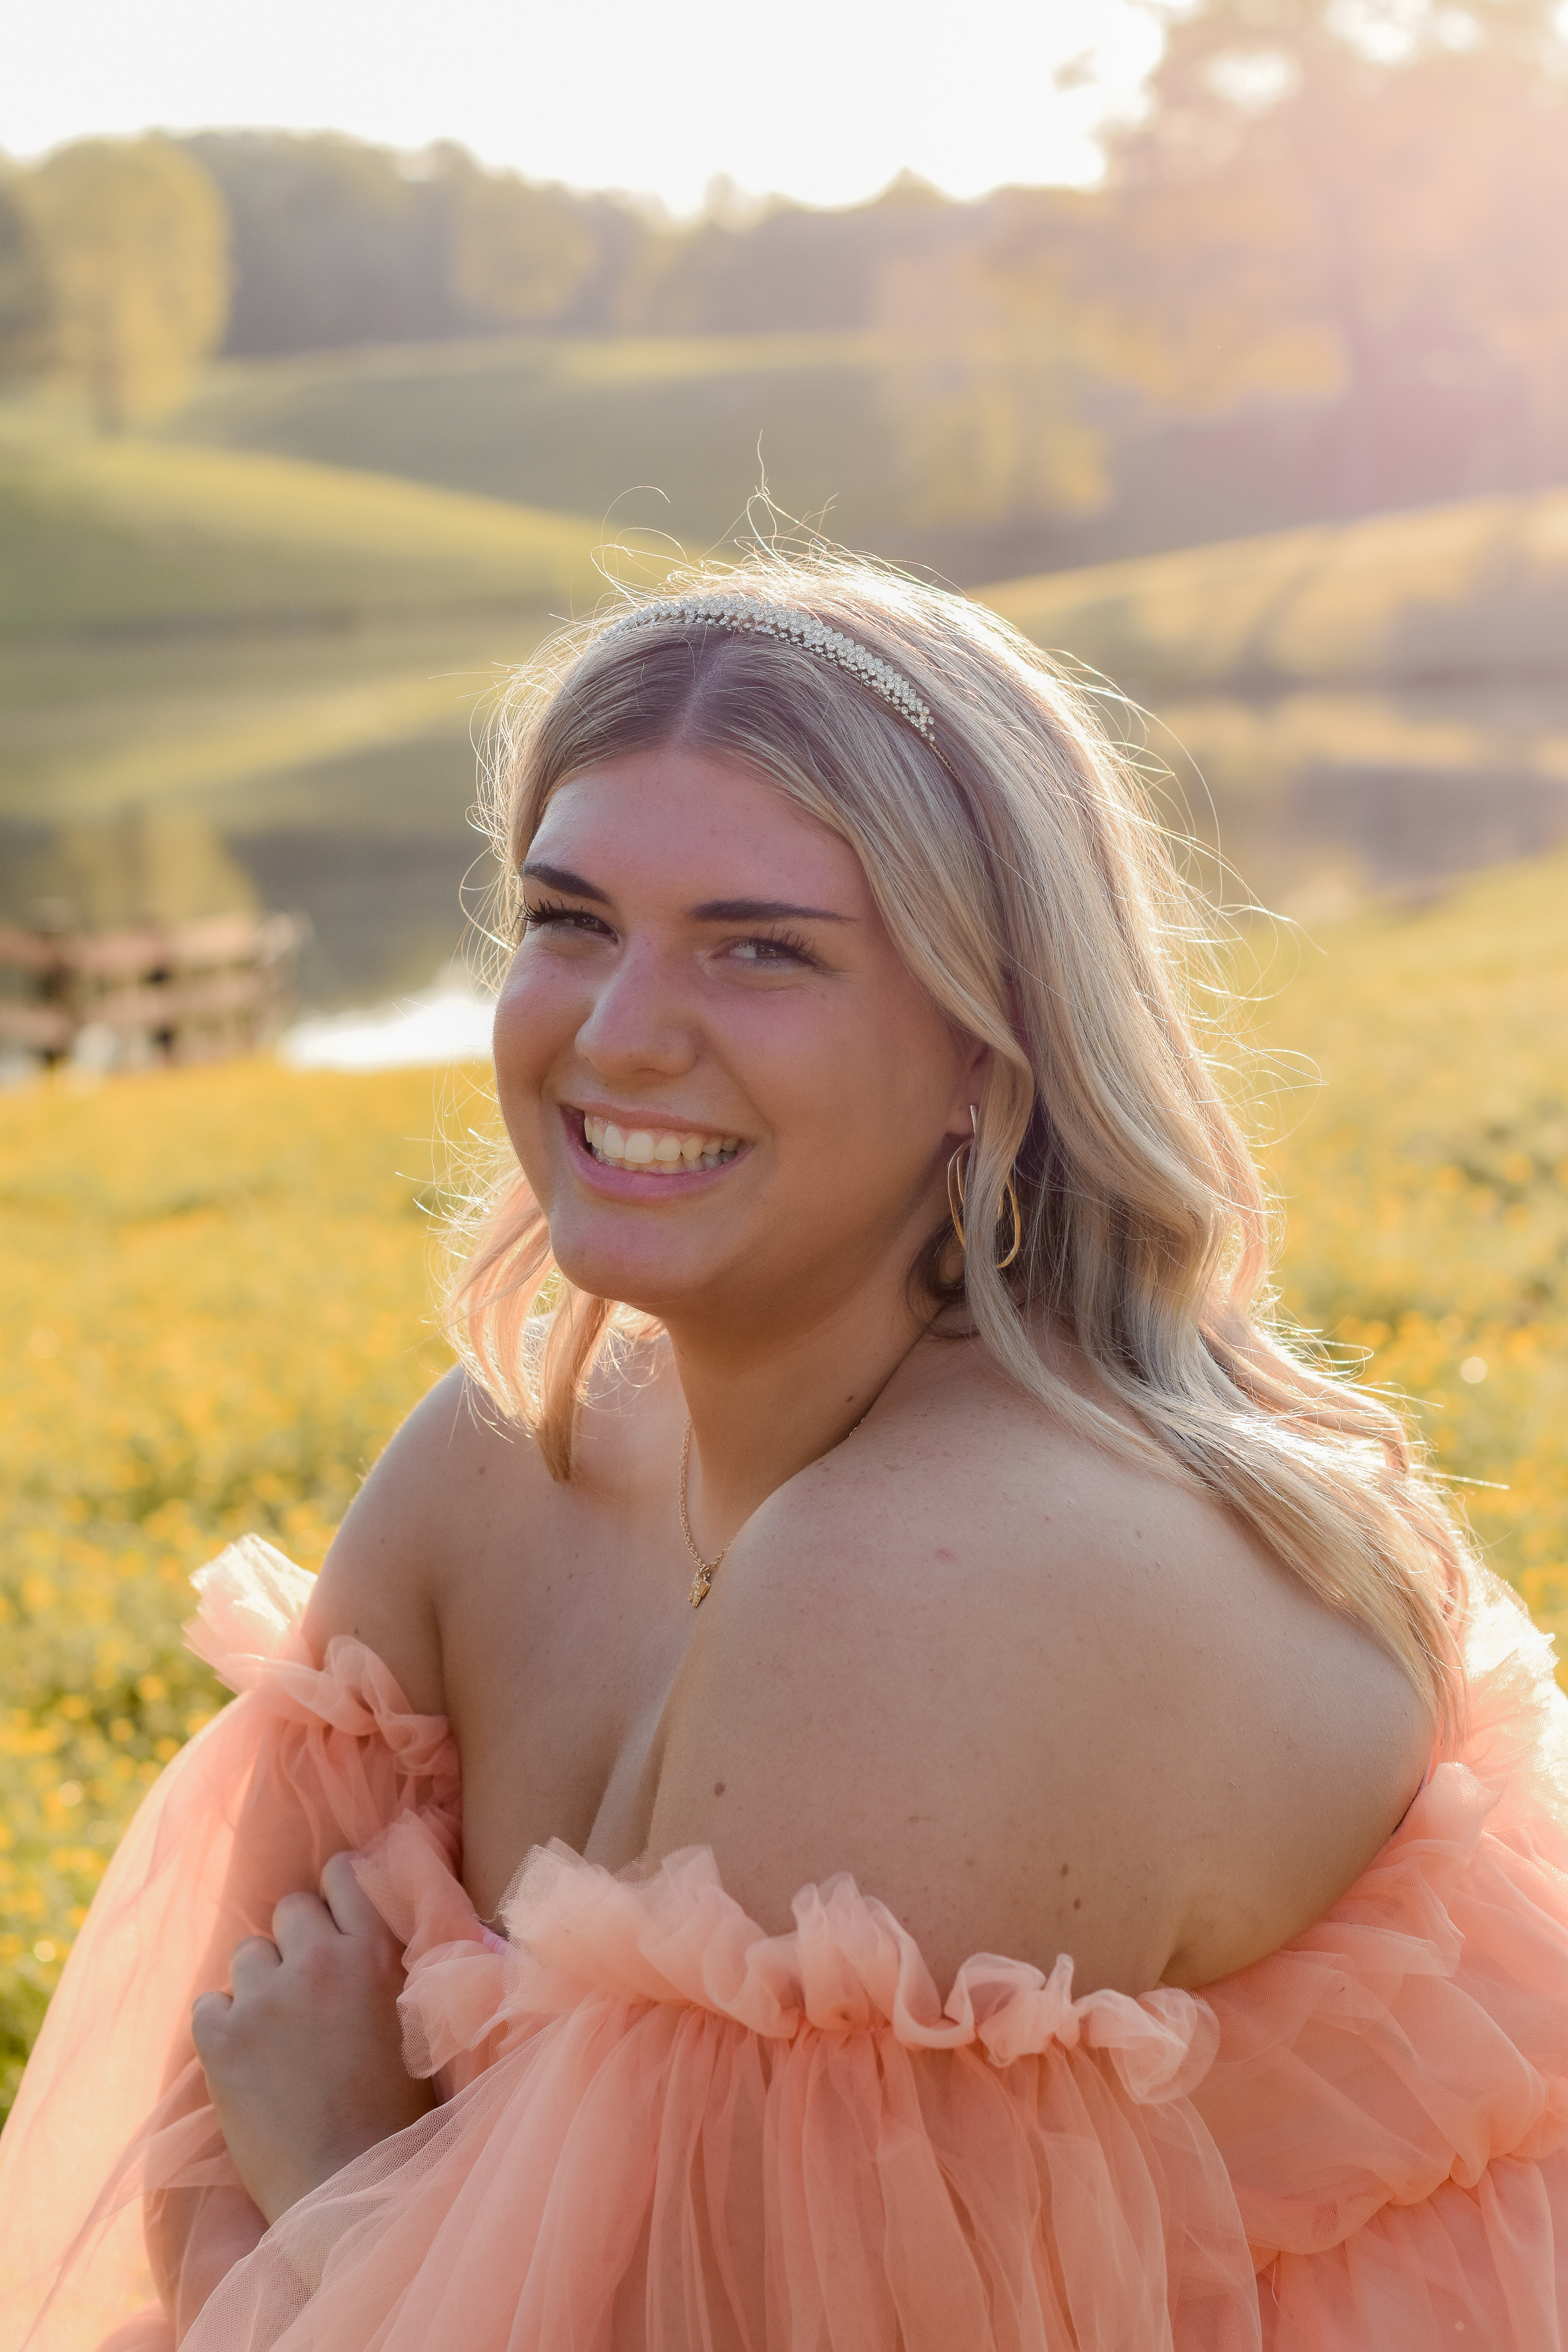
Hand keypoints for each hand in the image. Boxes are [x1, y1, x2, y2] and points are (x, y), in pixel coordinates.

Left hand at [191, 1852, 436, 2224]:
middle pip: (290, 1909)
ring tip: (277, 2031)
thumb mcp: (414, 2020)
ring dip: (260, 1982)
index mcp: (374, 1953)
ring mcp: (264, 1999)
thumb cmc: (396, 2114)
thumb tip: (364, 1930)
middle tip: (306, 1987)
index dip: (335, 1895)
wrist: (347, 2186)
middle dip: (296, 1941)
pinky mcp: (220, 2040)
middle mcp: (318, 1962)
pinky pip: (207, 2003)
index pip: (341, 1875)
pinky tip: (246, 2058)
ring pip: (248, 1954)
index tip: (333, 1920)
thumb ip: (387, 1966)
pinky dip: (223, 2024)